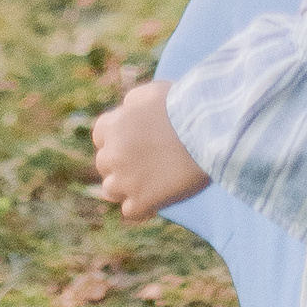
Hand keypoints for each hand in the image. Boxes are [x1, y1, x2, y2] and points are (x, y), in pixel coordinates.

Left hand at [91, 76, 208, 221]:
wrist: (205, 130)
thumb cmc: (182, 105)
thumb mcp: (149, 94)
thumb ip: (131, 105)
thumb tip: (127, 113)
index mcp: (112, 126)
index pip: (101, 136)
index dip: (116, 139)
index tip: (131, 142)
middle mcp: (112, 154)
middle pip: (104, 164)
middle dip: (120, 163)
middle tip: (142, 164)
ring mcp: (126, 180)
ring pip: (111, 190)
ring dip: (125, 188)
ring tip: (146, 185)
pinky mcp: (143, 201)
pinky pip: (131, 211)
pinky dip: (142, 208)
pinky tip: (155, 202)